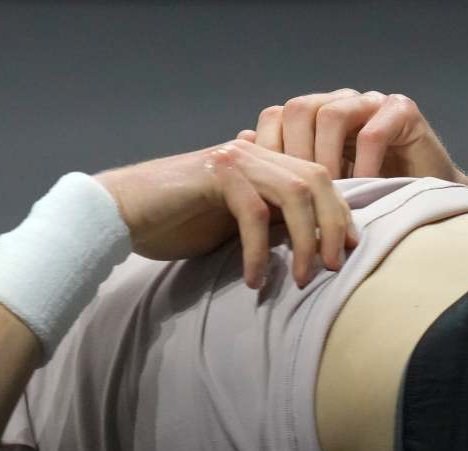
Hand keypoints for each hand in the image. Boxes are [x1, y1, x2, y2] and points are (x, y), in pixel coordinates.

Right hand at [95, 139, 358, 290]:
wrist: (118, 214)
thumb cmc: (171, 223)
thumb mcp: (230, 226)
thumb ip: (266, 222)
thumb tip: (304, 241)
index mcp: (261, 161)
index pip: (318, 179)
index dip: (340, 214)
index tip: (349, 251)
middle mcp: (253, 152)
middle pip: (316, 180)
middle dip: (333, 226)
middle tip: (335, 267)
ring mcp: (234, 160)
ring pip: (294, 193)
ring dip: (306, 239)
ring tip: (305, 278)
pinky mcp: (214, 174)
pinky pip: (253, 214)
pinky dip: (259, 252)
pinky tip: (253, 280)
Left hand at [237, 88, 467, 188]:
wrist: (420, 207)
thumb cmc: (362, 197)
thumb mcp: (313, 187)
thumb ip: (281, 164)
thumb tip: (240, 140)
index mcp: (314, 116)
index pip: (277, 116)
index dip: (268, 151)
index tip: (265, 191)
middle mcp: (340, 102)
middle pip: (299, 108)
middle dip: (293, 154)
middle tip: (295, 195)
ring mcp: (371, 103)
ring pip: (331, 114)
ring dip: (324, 159)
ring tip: (328, 194)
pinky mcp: (403, 112)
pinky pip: (372, 133)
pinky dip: (362, 165)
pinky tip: (361, 189)